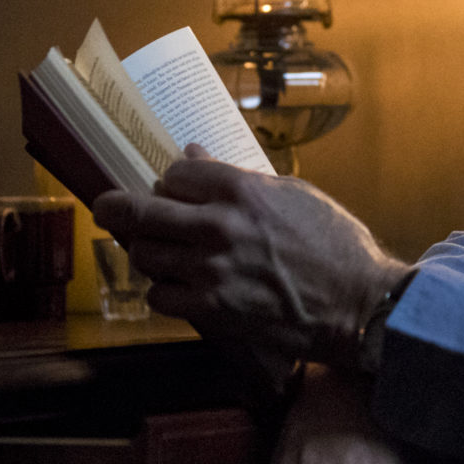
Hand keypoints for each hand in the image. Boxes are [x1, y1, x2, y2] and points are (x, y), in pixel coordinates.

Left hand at [92, 146, 409, 362]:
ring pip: (146, 254)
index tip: (172, 188)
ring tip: (161, 253)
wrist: (358, 302)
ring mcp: (211, 270)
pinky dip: (164, 292)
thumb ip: (238, 176)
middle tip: (105, 208)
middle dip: (115, 207)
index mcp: (241, 190)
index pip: (176, 173)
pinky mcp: (212, 309)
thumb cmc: (334, 244)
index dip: (172, 181)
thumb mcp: (293, 194)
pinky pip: (160, 296)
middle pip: (142, 210)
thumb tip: (194, 154)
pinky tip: (180, 288)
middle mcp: (219, 226)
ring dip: (149, 252)